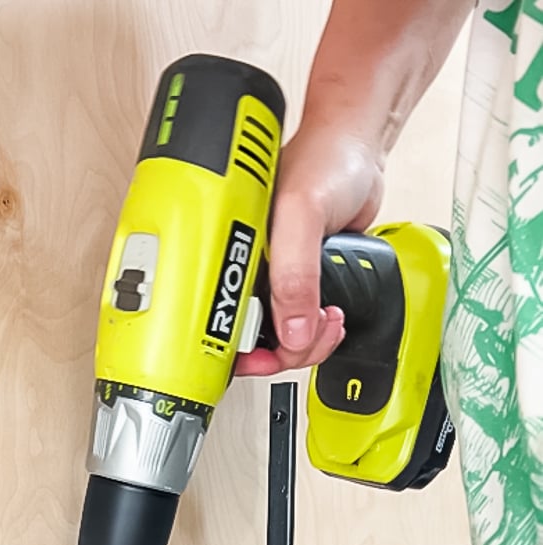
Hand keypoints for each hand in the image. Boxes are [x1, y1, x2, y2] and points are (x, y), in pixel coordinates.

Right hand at [236, 123, 383, 375]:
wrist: (356, 150)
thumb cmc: (322, 162)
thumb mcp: (302, 214)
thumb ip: (295, 273)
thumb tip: (291, 331)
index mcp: (231, 255)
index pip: (224, 325)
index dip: (246, 352)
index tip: (271, 358)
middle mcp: (248, 272)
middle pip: (254, 341)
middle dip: (288, 350)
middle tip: (311, 336)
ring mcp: (276, 280)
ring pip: (282, 338)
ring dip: (308, 343)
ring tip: (328, 322)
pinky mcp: (301, 282)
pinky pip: (303, 325)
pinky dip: (319, 332)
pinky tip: (330, 316)